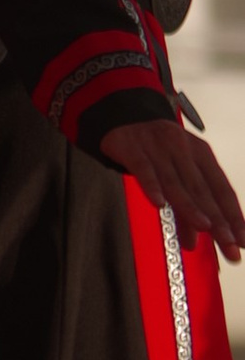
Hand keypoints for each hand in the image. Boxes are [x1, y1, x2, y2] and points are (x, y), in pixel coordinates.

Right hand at [101, 116, 244, 262]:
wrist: (125, 116)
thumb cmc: (157, 149)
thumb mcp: (178, 171)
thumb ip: (186, 206)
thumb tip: (193, 242)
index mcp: (201, 154)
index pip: (222, 189)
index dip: (233, 215)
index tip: (241, 239)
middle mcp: (184, 150)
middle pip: (203, 190)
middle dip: (218, 220)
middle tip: (228, 243)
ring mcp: (158, 149)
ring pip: (176, 182)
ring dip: (191, 206)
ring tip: (204, 226)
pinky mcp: (133, 148)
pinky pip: (144, 169)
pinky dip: (152, 186)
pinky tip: (159, 203)